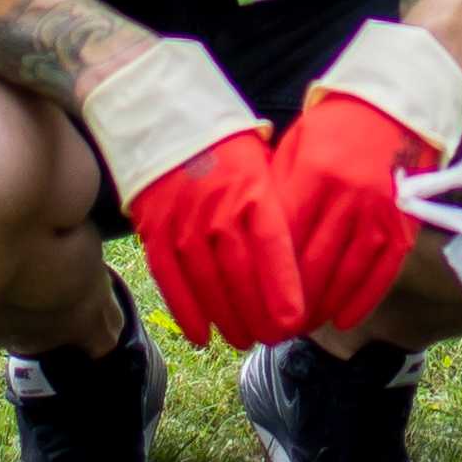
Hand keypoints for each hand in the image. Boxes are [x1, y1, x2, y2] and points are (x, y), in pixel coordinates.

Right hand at [121, 129, 308, 349]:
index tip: (295, 321)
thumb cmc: (227, 148)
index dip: (283, 289)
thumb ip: (279, 209)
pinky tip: (202, 335)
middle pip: (242, 276)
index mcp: (252, 192)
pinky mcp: (155, 233)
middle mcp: (217, 212)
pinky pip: (171, 281)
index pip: (273, 249)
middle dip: (260, 316)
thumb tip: (307, 256)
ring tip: (244, 339)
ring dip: (228, 319)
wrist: (165, 121)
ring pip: (208, 285)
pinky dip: (186, 312)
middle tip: (273, 338)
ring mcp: (182, 224)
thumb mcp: (263, 166)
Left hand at [273, 90, 440, 331]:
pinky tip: (343, 319)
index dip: (267, 277)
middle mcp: (348, 195)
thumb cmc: (333, 129)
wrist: (393, 107)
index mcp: (314, 173)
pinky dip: (362, 300)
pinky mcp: (403, 223)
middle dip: (291, 305)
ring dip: (323, 308)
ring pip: (346, 275)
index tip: (251, 305)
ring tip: (302, 328)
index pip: (284, 239)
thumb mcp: (295, 148)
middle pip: (313, 265)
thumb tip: (254, 246)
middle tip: (272, 330)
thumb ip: (278, 193)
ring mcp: (380, 211)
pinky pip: (382, 271)